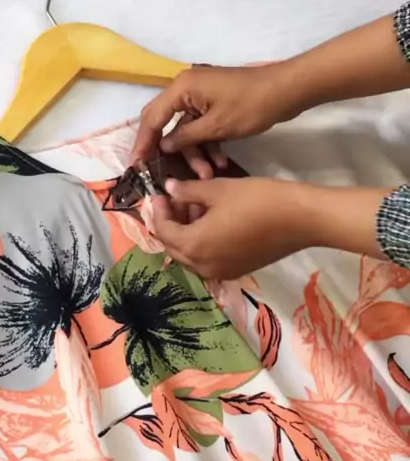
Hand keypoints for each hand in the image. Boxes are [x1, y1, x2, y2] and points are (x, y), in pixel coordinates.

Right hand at [132, 63, 303, 177]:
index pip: (153, 117)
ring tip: (207, 174)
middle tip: (158, 172)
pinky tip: (219, 163)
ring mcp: (201, 95)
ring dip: (195, 152)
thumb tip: (163, 146)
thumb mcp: (217, 127)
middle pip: (165, 122)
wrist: (286, 91)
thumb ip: (186, 137)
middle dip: (167, 149)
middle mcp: (186, 88)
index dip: (143, 142)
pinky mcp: (214, 104)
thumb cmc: (251, 105)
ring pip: (187, 129)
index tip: (135, 164)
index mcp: (182, 88)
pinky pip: (202, 126)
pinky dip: (208, 144)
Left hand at [150, 177, 386, 278]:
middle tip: (175, 200)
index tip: (161, 193)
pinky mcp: (238, 271)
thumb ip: (188, 191)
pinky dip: (203, 243)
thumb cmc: (258, 199)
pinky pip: (209, 260)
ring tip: (194, 207)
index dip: (159, 211)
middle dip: (171, 224)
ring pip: (191, 256)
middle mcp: (203, 267)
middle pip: (174, 247)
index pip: (163, 231)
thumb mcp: (218, 189)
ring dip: (187, 233)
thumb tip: (169, 188)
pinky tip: (212, 222)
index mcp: (194, 246)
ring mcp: (221, 272)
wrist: (301, 219)